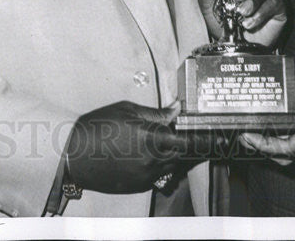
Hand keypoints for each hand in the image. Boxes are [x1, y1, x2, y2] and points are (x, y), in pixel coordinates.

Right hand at [64, 101, 215, 192]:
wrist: (72, 155)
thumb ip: (156, 114)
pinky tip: (153, 154)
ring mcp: (147, 177)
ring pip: (174, 167)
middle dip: (194, 147)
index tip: (221, 138)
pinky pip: (159, 175)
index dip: (208, 140)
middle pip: (186, 156)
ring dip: (178, 156)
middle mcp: (155, 162)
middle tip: (201, 137)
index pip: (191, 141)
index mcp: (155, 140)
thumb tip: (176, 110)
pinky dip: (162, 165)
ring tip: (174, 143)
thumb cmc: (98, 127)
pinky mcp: (138, 185)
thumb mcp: (128, 111)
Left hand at [239, 65, 294, 163]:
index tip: (251, 136)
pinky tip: (262, 119)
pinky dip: (275, 129)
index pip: (291, 146)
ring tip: (245, 130)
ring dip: (266, 141)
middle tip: (241, 134)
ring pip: (285, 143)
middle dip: (262, 147)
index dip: (269, 145)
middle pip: (285, 152)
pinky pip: (289, 129)